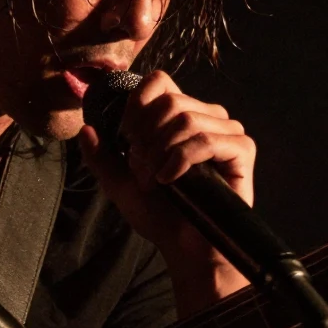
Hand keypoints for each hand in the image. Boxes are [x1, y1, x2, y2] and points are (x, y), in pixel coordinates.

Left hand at [79, 70, 256, 277]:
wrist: (183, 246)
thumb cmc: (157, 214)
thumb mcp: (118, 182)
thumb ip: (100, 156)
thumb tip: (85, 129)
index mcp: (178, 116)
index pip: (158, 81)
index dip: (136, 106)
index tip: (126, 140)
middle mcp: (205, 117)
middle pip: (169, 101)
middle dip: (146, 139)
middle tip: (142, 171)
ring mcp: (226, 132)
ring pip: (186, 118)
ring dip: (160, 153)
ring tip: (156, 180)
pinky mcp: (241, 151)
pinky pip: (206, 140)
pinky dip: (181, 159)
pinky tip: (171, 180)